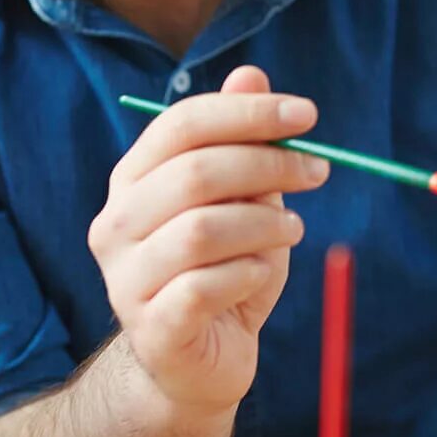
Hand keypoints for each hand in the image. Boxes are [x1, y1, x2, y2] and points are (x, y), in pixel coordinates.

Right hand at [87, 66, 327, 414]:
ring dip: (264, 224)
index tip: (307, 117)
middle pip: (195, 173)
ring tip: (293, 231)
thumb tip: (251, 74)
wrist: (198, 363)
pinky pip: (205, 287)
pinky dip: (248, 274)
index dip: (247, 113)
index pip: (181, 125)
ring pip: (202, 230)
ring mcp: (126, 278)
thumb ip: (241, 142)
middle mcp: (117, 223)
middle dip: (269, 165)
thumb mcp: (241, 200)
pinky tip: (261, 275)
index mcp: (133, 179)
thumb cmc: (222, 270)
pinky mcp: (153, 327)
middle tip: (320, 171)